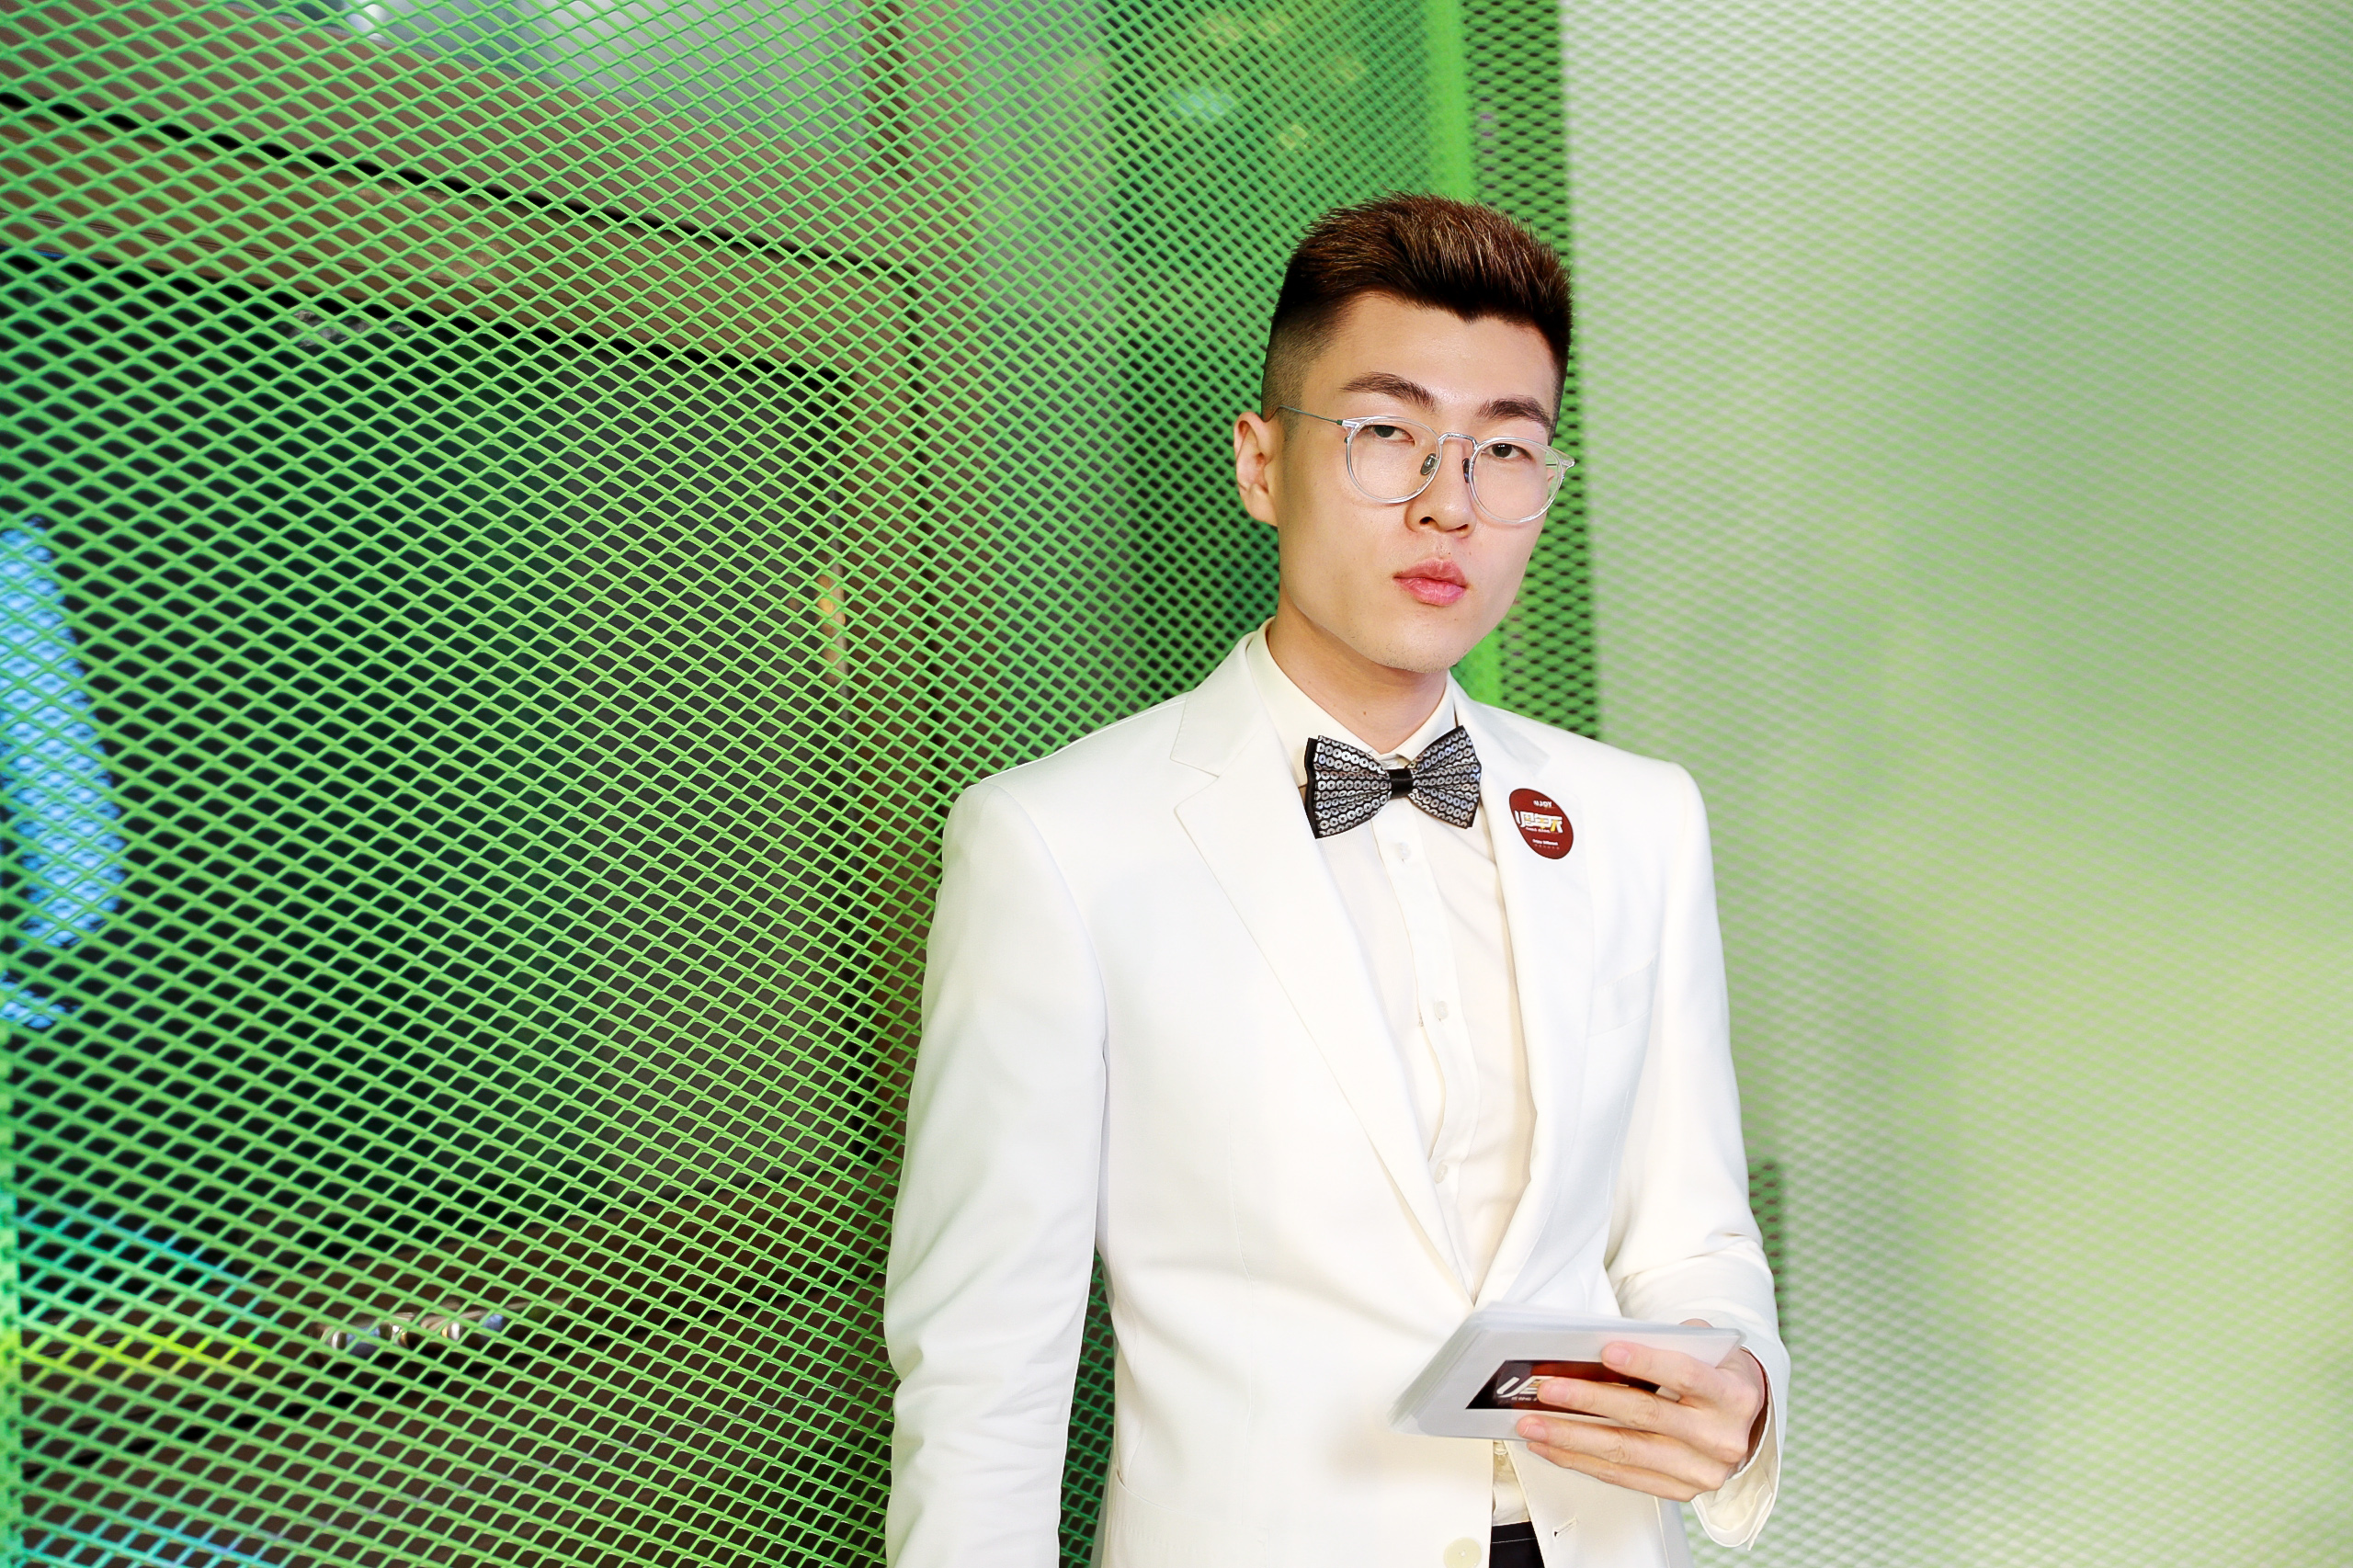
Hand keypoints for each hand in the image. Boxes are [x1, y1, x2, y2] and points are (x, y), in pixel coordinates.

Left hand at [1513, 1320, 1767, 1501]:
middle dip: (1589, 1401)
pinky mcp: (1680, 1490)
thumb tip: (1605, 1342)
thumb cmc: (1716, 1376)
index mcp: (1732, 1395)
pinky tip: (1553, 1446)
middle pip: (1646, 1416)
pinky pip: (1622, 1475)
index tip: (1607, 1351)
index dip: (1647, 1362)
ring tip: (1535, 1424)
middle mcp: (1721, 1438)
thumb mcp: (1706, 1347)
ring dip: (1572, 1437)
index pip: (1686, 1375)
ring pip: (1627, 1451)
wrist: (1745, 1420)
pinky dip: (1582, 1460)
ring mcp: (1701, 1470)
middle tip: (1548, 1390)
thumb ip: (1667, 1341)